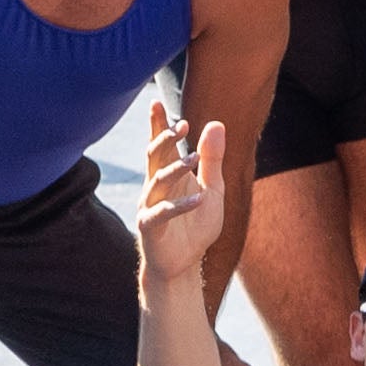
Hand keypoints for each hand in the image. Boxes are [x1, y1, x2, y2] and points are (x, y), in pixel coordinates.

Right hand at [132, 99, 227, 285]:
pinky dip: (180, 205)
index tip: (156, 102)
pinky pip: (163, 213)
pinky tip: (199, 198)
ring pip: (157, 182)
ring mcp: (150, 206)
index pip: (161, 145)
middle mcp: (155, 187)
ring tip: (193, 158)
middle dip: (164, 140)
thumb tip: (215, 123)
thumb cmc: (196, 224)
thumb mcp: (212, 188)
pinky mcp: (151, 227)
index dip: (157, 125)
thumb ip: (212, 159)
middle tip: (180, 126)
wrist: (184, 263)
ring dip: (175, 169)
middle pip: (154, 157)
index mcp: (169, 175)